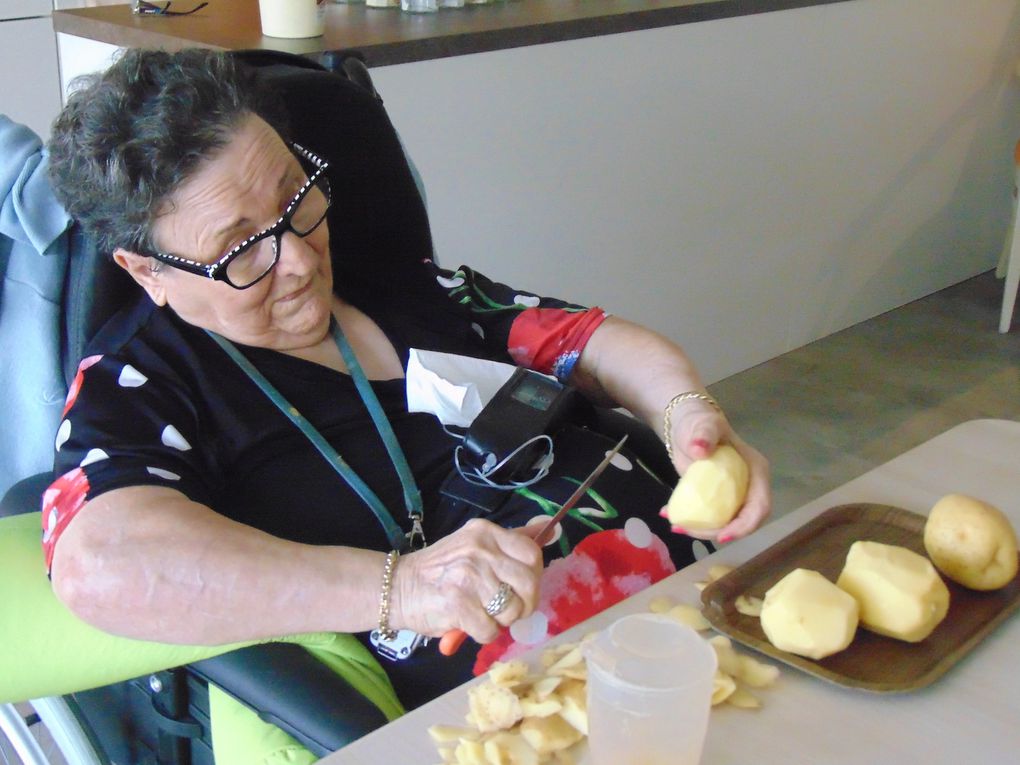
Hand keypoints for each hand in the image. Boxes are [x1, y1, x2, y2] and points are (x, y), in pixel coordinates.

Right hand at [391, 518, 542, 643]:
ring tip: (483, 615)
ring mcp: (468, 576)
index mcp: (485, 533)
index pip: (532, 553)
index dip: (534, 577)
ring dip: (501, 622)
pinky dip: (484, 635)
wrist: (396, 587)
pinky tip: (469, 625)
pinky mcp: (457, 604)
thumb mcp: (475, 545)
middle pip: (529, 583)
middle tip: (507, 610)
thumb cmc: (440, 570)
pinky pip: (490, 630)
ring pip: (511, 610)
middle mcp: (479, 550)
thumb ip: (511, 541)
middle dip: (523, 605)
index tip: (521, 588)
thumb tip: (550, 528)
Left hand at [664, 398, 771, 542]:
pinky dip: (690, 522)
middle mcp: (749, 487)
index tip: (722, 536)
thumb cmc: (700, 423)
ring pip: (724, 523)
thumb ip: (704, 435)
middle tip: (686, 530)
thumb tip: (700, 449)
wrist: (685, 426)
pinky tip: (668, 516)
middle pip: (742, 521)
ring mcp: (733, 495)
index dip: (745, 525)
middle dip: (717, 532)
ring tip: (675, 525)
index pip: (759, 506)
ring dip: (701, 530)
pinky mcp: (715, 500)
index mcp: (756, 471)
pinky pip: (708, 517)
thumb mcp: (703, 426)